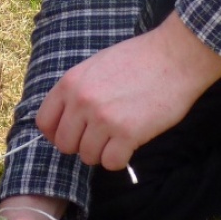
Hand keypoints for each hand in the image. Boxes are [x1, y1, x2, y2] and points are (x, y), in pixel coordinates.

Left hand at [37, 13, 220, 170]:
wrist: (175, 56)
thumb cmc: (140, 58)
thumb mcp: (97, 65)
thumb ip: (79, 90)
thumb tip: (69, 119)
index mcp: (71, 82)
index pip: (44, 122)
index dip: (56, 133)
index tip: (73, 134)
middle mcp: (82, 101)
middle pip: (65, 145)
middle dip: (82, 145)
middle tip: (102, 136)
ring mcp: (103, 118)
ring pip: (88, 156)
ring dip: (103, 152)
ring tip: (119, 136)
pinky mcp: (127, 134)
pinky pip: (111, 163)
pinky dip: (120, 159)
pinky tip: (130, 145)